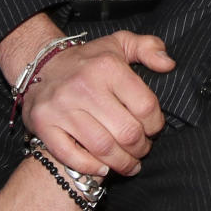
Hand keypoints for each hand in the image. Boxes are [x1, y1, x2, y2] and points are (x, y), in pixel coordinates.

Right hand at [22, 30, 174, 175]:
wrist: (41, 64)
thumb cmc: (88, 59)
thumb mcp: (120, 42)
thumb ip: (149, 47)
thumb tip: (169, 65)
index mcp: (107, 66)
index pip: (145, 106)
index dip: (156, 124)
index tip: (154, 129)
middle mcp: (84, 87)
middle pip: (127, 132)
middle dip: (141, 148)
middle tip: (142, 150)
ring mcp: (62, 108)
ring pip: (103, 148)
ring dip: (122, 163)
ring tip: (129, 164)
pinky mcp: (44, 124)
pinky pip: (71, 156)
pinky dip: (91, 167)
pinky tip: (103, 168)